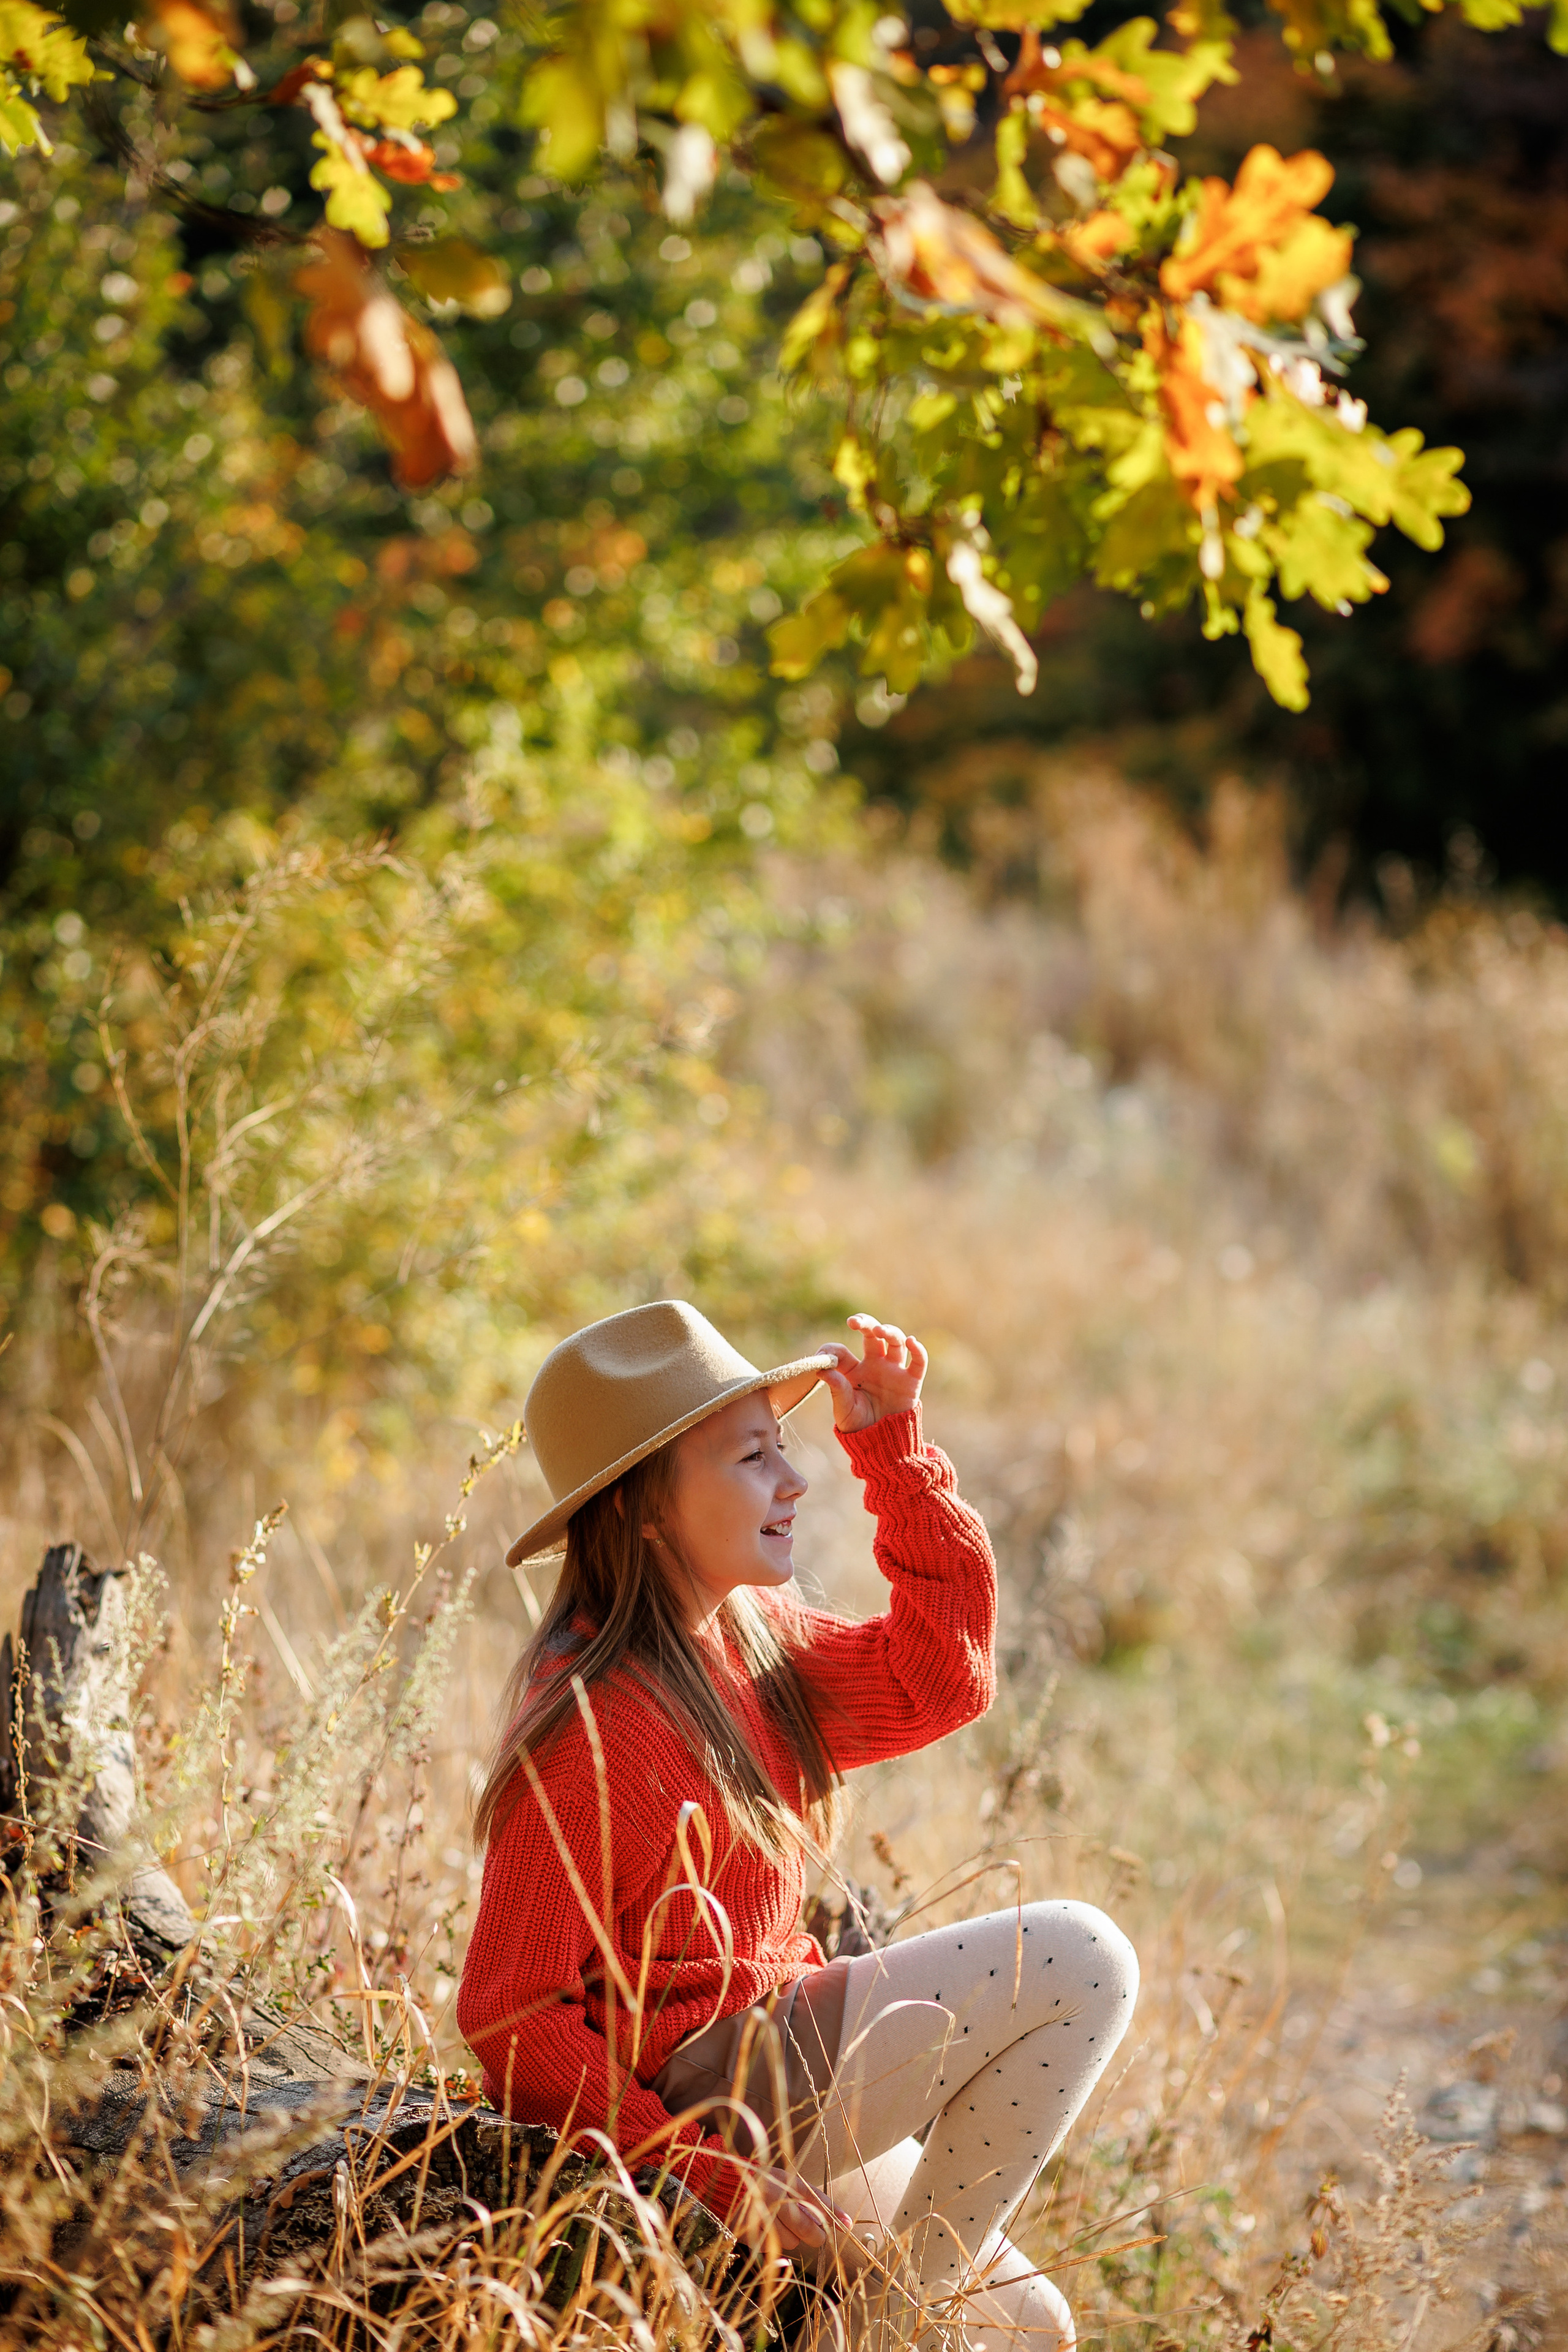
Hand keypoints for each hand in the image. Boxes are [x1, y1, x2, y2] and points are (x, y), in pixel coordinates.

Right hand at [746, 2168, 853, 2253]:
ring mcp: (760, 2215)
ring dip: (792, 2238)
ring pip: (791, 2242)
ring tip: (782, 2225)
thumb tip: (843, 2221)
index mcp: (785, 2180)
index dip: (833, 2213)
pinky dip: (775, 2244)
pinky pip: (773, 2249)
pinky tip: (768, 2231)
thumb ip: (811, 2199)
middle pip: (806, 2227)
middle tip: (818, 2235)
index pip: (815, 2198)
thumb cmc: (766, 2185)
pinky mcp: (749, 2232)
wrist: (730, 2187)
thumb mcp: (787, 2183)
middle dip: (816, 2235)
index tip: (847, 2225)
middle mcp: (773, 2196)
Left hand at [819, 1315, 926, 1433]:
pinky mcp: (911, 1381)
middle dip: (865, 1323)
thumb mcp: (843, 1410)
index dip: (831, 1351)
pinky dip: (918, 1350)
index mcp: (852, 1370)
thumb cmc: (859, 1427)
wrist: (882, 1445)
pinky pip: (918, 1362)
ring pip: (895, 1342)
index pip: (841, 1351)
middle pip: (872, 1335)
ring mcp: (893, 1370)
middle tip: (855, 1322)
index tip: (822, 1356)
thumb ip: (836, 1389)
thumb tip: (822, 1368)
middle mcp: (874, 1364)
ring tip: (880, 1331)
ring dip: (889, 1332)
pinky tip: (911, 1341)